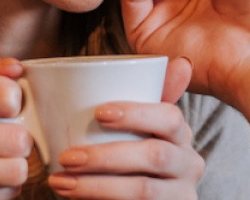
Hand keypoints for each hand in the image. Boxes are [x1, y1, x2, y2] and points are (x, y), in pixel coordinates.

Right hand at [0, 55, 30, 199]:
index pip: (6, 94)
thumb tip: (18, 69)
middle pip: (18, 139)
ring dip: (12, 168)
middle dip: (18, 140)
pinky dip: (0, 190)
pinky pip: (4, 196)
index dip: (14, 102)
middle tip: (2, 139)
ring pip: (16, 172)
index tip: (2, 108)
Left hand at [47, 97, 202, 197]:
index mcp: (181, 136)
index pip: (169, 117)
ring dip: (96, 186)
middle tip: (66, 157)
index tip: (98, 113)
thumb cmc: (136, 160)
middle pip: (155, 156)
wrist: (137, 199)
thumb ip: (149, 96)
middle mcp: (189, 165)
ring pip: (143, 190)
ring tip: (61, 182)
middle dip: (106, 156)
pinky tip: (74, 199)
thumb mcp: (143, 128)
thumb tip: (181, 62)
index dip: (136, 113)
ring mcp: (180, 195)